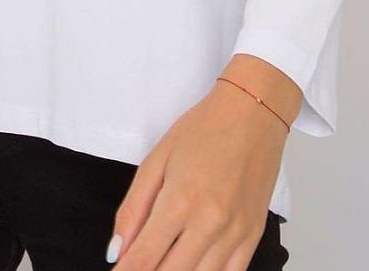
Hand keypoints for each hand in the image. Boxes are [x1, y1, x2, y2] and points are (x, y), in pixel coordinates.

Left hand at [106, 81, 287, 269]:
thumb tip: (116, 250)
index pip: (144, 257)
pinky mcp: (253, 236)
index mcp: (180, 200)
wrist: (253, 113)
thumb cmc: (204, 129)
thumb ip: (134, 208)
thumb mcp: (157, 159)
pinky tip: (192, 270)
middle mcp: (209, 223)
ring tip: (160, 267)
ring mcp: (235, 234)